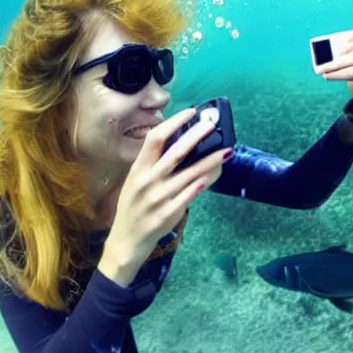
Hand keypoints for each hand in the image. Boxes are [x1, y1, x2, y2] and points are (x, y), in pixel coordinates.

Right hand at [99, 108, 230, 285]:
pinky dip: (201, 184)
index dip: (174, 123)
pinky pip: (189, 195)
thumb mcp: (136, 182)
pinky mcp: (168, 214)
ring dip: (210, 161)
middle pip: (175, 152)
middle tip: (213, 125)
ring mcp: (158, 198)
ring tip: (225, 151)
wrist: (126, 240)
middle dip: (197, 136)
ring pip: (189, 174)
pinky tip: (213, 175)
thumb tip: (182, 146)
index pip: (155, 138)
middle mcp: (147, 181)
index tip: (191, 113)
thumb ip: (154, 165)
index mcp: (138, 169)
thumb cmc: (133, 207)